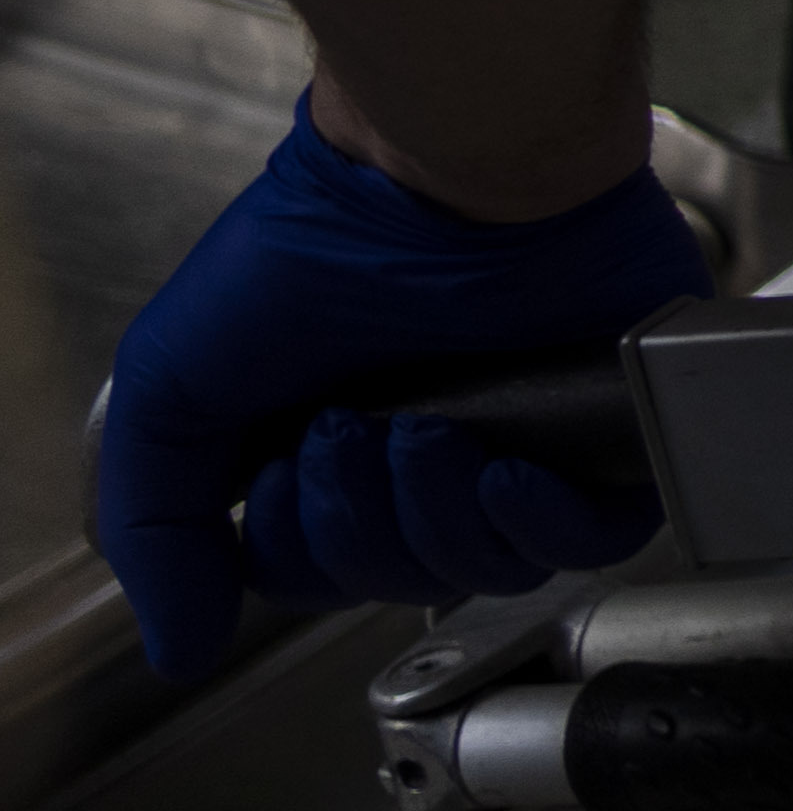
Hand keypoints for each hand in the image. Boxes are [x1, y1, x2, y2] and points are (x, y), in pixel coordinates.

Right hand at [89, 113, 697, 673]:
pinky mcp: (615, 415)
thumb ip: (158, 522)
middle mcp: (432, 445)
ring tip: (425, 433)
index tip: (285, 468)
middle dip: (361, 526)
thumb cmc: (315, 247)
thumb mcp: (174, 387)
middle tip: (350, 431)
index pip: (321, 574)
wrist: (442, 166)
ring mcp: (528, 431)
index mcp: (336, 443)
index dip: (300, 554)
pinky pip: (597, 533)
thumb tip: (182, 644)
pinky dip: (541, 525)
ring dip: (438, 521)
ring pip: (490, 567)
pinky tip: (505, 475)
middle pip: (401, 580)